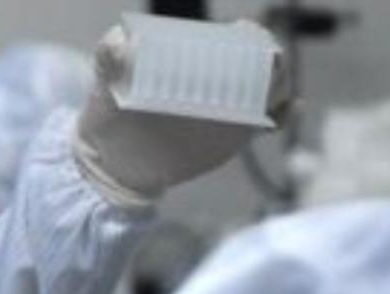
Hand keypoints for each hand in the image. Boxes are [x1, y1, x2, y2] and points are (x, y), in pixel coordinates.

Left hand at [74, 23, 290, 208]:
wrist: (115, 161)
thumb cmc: (110, 116)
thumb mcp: (105, 88)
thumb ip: (108, 60)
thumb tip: (120, 42)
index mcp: (194, 57)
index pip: (236, 38)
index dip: (250, 36)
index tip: (245, 40)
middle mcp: (219, 78)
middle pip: (264, 63)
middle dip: (274, 66)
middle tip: (266, 76)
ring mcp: (229, 106)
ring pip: (271, 90)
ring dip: (280, 90)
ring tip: (272, 101)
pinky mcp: (232, 134)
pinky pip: (267, 122)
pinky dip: (282, 116)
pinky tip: (283, 115)